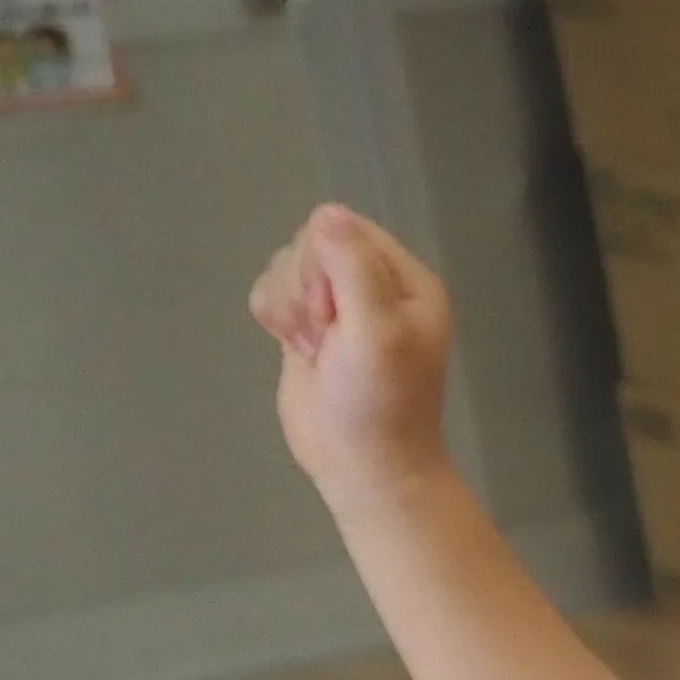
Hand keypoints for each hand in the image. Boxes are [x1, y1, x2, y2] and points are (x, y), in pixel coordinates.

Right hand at [250, 203, 454, 507]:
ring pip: (285, 265)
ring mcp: (338, 304)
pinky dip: (274, 316)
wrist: (362, 465)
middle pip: (309, 243)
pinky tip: (298, 349)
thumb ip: (353, 267)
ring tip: (316, 349)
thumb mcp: (377, 330)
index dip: (325, 263)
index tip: (337, 309)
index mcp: (407, 280)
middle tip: (327, 335)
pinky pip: (271, 291)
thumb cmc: (381, 403)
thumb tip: (327, 213)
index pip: (345, 228)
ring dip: (288, 306)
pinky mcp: (307, 324)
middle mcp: (375, 285)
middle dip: (304, 287)